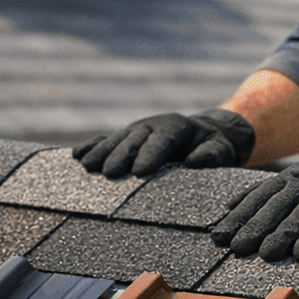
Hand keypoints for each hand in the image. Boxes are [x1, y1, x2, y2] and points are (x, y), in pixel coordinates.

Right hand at [72, 109, 254, 177]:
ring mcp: (136, 131)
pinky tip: (76, 156)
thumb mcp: (222, 150)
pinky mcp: (125, 138)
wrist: (203, 135)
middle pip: (134, 140)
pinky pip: (106, 140)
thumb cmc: (215, 146)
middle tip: (110, 173)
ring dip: (101, 152)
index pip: (162, 140)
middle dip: (121, 155)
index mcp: (176, 126)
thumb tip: (196, 161)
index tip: (140, 171)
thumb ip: (212, 155)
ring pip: (117, 140)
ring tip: (88, 166)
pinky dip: (91, 147)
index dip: (151, 154)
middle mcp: (151, 125)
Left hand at [211, 142, 298, 261]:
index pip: (259, 198)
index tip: (218, 236)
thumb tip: (229, 204)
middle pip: (276, 208)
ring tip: (263, 255)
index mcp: (293, 178)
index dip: (238, 217)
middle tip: (235, 248)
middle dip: (253, 228)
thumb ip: (267, 192)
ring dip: (281, 236)